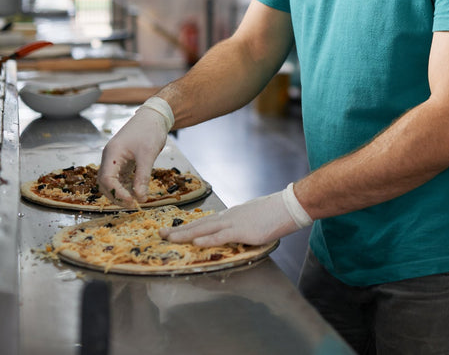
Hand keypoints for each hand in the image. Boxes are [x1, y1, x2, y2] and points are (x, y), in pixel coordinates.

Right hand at [98, 102, 170, 204]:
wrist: (154, 115)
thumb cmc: (150, 131)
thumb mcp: (148, 155)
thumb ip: (142, 177)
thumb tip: (140, 198)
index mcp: (112, 153)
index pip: (107, 179)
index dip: (117, 192)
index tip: (131, 201)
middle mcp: (110, 157)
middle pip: (105, 182)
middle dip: (116, 195)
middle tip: (133, 205)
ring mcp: (115, 158)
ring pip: (111, 181)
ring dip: (120, 192)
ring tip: (134, 201)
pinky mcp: (122, 160)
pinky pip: (119, 177)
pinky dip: (125, 186)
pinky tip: (135, 193)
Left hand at [161, 183, 311, 245]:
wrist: (289, 205)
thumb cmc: (274, 212)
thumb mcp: (252, 219)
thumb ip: (239, 227)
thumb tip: (231, 234)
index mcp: (230, 216)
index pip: (204, 222)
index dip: (186, 227)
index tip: (172, 230)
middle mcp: (228, 218)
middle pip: (198, 225)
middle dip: (178, 230)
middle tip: (160, 234)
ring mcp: (235, 224)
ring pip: (205, 230)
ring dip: (185, 235)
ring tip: (169, 238)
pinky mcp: (244, 231)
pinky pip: (222, 236)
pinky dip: (207, 240)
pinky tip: (195, 243)